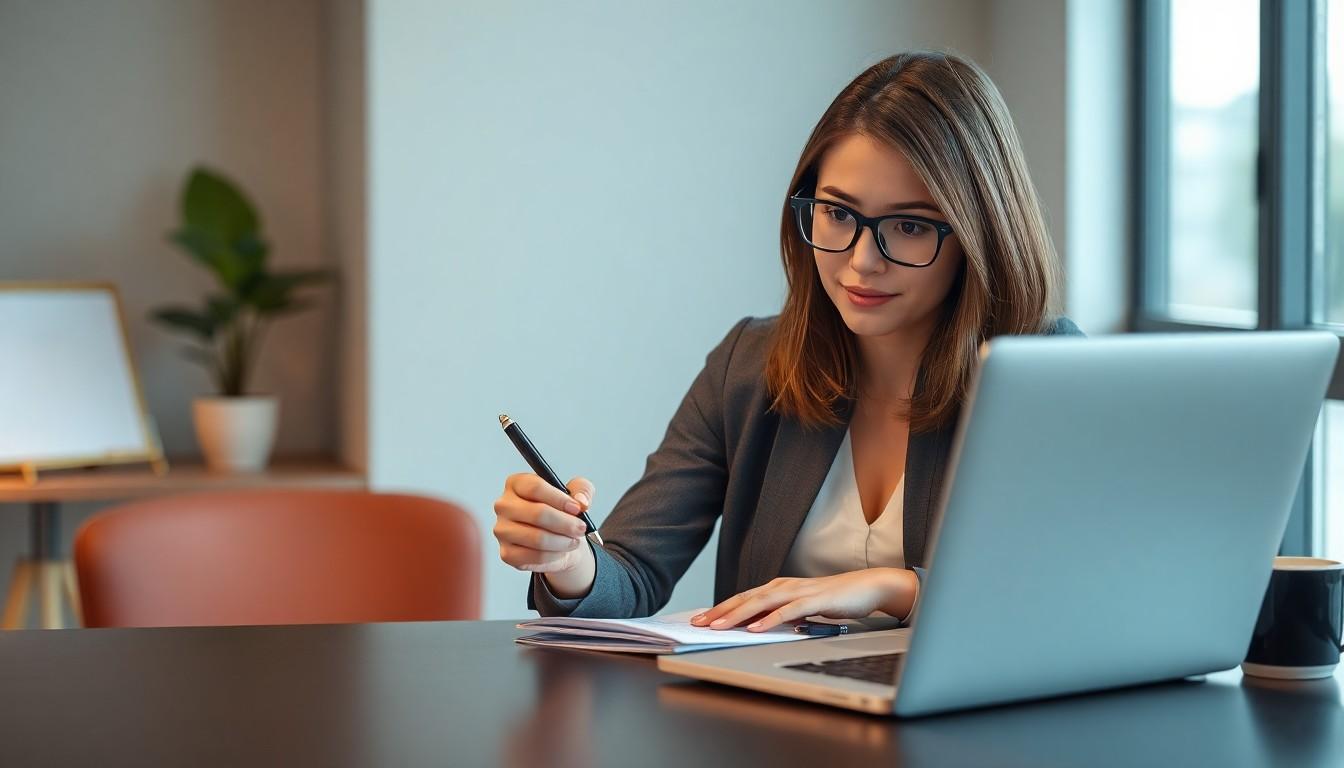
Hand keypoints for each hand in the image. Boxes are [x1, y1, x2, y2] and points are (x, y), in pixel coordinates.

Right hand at [493, 474, 596, 595]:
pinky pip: (534, 557)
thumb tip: (581, 501)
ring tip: (574, 541)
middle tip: (580, 528)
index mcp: (516, 484)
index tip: (577, 508)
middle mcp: (504, 505)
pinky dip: (554, 556)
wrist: (558, 539)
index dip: (560, 499)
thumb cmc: (562, 511)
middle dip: (566, 523)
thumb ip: (582, 490)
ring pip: (537, 538)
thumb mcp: (577, 493)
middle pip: (537, 513)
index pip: (535, 487)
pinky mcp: (507, 553)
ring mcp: (502, 530)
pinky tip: (561, 551)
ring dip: (562, 541)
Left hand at [689, 568, 917, 631]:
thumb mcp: (800, 608)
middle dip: (720, 611)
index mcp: (779, 587)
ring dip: (738, 615)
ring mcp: (799, 591)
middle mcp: (784, 586)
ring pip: (761, 603)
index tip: (700, 620)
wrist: (867, 588)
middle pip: (745, 598)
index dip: (720, 608)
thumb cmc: (834, 599)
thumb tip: (756, 626)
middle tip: (699, 623)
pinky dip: (770, 620)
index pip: (743, 598)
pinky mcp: (815, 600)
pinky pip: (788, 611)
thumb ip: (779, 614)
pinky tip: (756, 629)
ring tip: (719, 626)